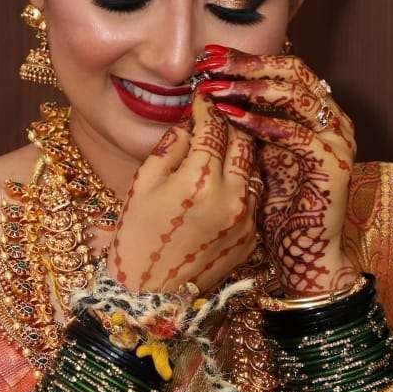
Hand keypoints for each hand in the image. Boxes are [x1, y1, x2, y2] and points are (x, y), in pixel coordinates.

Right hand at [107, 91, 259, 294]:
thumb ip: (172, 146)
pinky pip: (254, 197)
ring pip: (254, 168)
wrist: (150, 292)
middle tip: (214, 120)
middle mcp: (230, 198)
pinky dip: (242, 184)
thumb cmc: (138, 235)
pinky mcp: (252, 237)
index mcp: (198, 181)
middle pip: (242, 143)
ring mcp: (246, 219)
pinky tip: (223, 183)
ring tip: (220, 149)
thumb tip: (191, 123)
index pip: (213, 128)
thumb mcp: (144, 182)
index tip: (202, 99)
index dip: (206, 109)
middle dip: (228, 126)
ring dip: (239, 154)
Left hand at [194, 44, 358, 295]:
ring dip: (254, 89)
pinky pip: (299, 135)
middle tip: (212, 64)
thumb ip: (247, 122)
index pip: (283, 69)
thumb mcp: (256, 154)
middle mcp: (331, 119)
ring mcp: (337, 140)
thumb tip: (211, 89)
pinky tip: (236, 119)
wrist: (302, 253)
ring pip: (298, 96)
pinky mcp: (334, 165)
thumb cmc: (275, 207)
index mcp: (315, 113)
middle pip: (294, 72)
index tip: (209, 57)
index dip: (246, 59)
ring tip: (219, 88)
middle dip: (249, 65)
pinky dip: (266, 124)